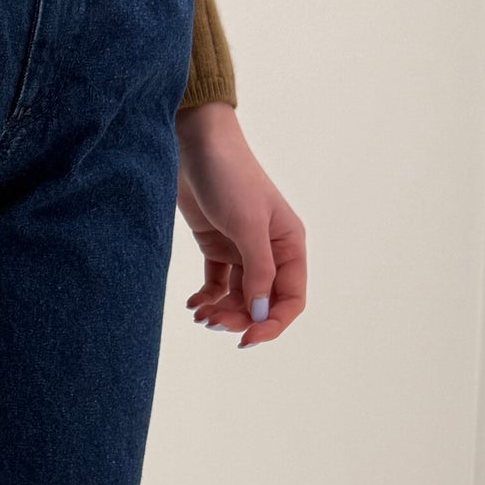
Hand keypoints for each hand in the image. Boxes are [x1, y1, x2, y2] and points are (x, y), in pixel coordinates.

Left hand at [175, 101, 306, 348]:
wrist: (195, 145)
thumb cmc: (230, 177)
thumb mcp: (248, 224)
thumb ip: (257, 270)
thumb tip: (259, 312)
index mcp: (289, 245)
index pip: (291, 298)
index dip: (272, 322)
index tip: (247, 338)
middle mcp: (270, 251)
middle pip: (261, 302)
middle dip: (239, 318)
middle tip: (213, 323)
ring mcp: (242, 250)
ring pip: (237, 297)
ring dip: (221, 311)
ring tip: (200, 315)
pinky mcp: (216, 247)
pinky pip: (217, 285)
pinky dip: (206, 298)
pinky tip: (193, 305)